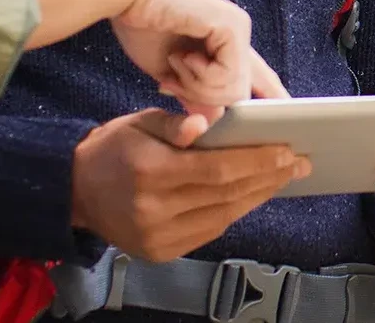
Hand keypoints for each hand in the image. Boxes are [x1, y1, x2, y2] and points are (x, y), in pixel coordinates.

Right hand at [71, 109, 309, 261]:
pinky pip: (209, 230)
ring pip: (223, 215)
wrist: (74, 191)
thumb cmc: (115, 147)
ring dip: (258, 196)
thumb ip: (175, 124)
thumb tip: (207, 124)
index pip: (219, 169)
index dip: (258, 161)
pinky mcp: (160, 251)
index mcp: (152, 172)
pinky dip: (235, 211)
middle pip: (226, 194)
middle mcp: (155, 209)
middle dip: (268, 177)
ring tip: (284, 177)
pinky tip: (254, 194)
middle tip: (300, 163)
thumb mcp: (140, 122)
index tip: (288, 150)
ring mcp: (157, 236)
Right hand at [109, 0, 287, 118]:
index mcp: (227, 44)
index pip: (259, 76)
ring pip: (233, 90)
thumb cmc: (144, 28)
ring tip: (177, 59)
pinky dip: (199, 74)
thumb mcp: (172, 73)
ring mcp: (239, 28)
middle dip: (202, 96)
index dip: (272, 96)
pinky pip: (227, 76)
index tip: (286, 111)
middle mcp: (239, 34)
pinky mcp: (232, 25)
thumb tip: (214, 121)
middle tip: (175, 77)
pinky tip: (182, 54)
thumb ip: (195, 93)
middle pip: (239, 95)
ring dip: (196, 84)